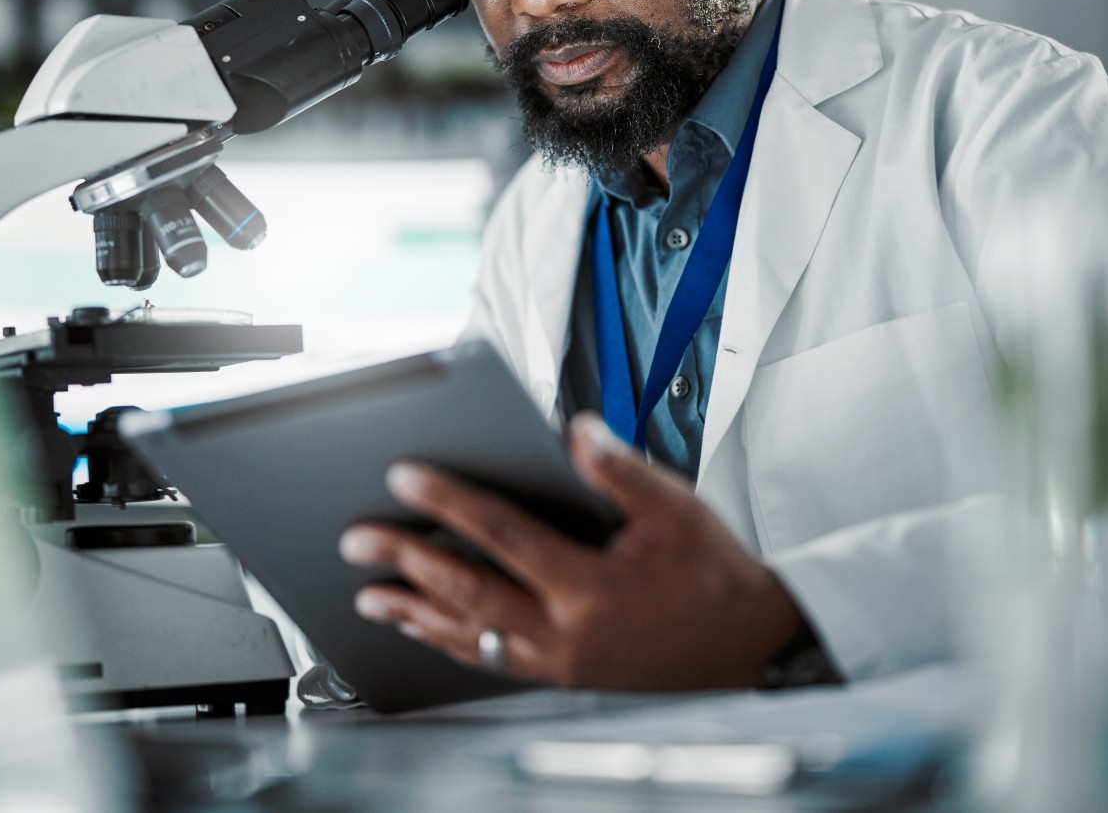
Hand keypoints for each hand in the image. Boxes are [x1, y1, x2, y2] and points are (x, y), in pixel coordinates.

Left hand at [337, 412, 803, 690]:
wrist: (749, 645)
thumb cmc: (713, 571)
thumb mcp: (675, 508)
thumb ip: (620, 470)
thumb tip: (574, 431)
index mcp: (590, 584)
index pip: (502, 534)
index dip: (449, 501)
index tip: (403, 476)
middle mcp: (566, 630)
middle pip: (467, 589)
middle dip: (406, 561)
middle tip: (357, 539)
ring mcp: (560, 660)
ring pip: (470, 634)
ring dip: (414, 612)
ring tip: (368, 594)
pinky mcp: (562, 675)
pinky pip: (491, 660)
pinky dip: (450, 642)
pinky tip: (424, 629)